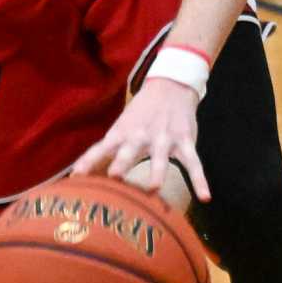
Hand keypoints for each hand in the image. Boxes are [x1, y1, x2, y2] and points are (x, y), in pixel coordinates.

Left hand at [69, 79, 209, 201]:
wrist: (171, 85)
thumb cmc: (140, 113)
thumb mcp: (121, 126)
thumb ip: (107, 150)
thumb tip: (82, 174)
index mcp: (122, 132)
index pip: (100, 148)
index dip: (88, 161)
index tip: (76, 177)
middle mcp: (140, 136)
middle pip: (129, 151)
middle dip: (121, 164)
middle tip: (114, 177)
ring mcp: (164, 138)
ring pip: (160, 158)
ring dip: (157, 171)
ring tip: (154, 187)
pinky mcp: (184, 141)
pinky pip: (193, 163)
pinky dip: (200, 180)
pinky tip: (205, 197)